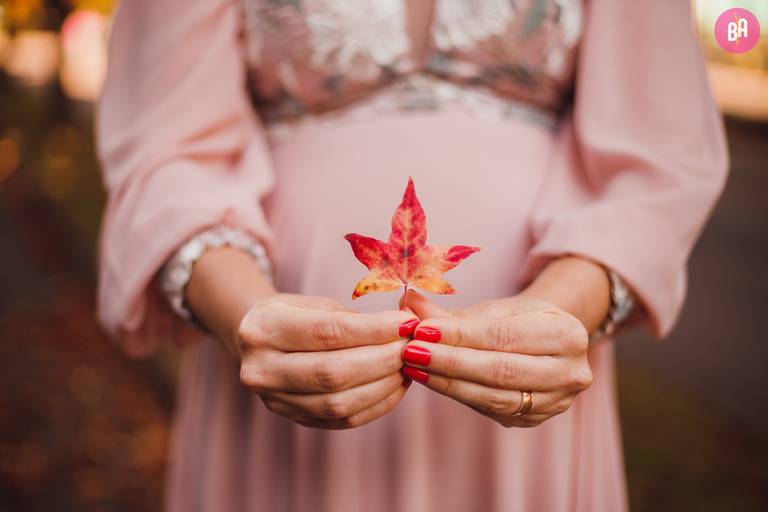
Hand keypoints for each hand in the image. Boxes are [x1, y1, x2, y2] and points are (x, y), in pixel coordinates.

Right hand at [237, 293, 417, 428]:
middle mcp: (261, 370)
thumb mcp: (315, 303)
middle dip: (383, 359)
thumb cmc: (293, 314)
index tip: (406, 322)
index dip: (373, 330)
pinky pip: (343, 420)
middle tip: (412, 345)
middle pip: (333, 372)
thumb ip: (353, 318)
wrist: (255, 340)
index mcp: (262, 329)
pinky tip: (396, 385)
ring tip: (408, 364)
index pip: (327, 333)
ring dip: (384, 384)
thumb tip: (404, 326)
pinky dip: (377, 404)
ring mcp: (274, 401)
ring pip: (339, 403)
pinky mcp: (294, 419)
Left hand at [400, 290, 592, 426]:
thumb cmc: (519, 320)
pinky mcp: (533, 420)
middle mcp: (570, 372)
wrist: (548, 344)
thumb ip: (452, 312)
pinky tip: (430, 380)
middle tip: (411, 351)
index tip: (421, 329)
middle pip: (500, 370)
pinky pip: (489, 409)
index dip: (460, 335)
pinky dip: (456, 393)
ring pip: (493, 396)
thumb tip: (408, 302)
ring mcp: (555, 402)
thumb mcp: (494, 309)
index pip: (503, 336)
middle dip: (450, 361)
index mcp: (568, 334)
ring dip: (447, 382)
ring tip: (413, 366)